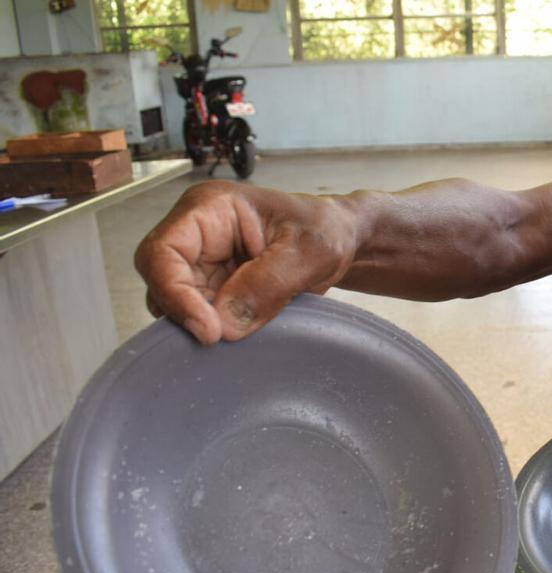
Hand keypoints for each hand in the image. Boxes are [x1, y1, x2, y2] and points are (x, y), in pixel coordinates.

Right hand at [135, 180, 358, 344]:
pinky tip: (240, 333)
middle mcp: (196, 233)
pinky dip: (214, 328)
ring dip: (199, 323)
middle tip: (222, 337)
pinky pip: (198, 314)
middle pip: (162, 280)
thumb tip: (224, 323)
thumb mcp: (309, 253)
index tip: (209, 330)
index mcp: (210, 208)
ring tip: (238, 332)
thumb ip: (268, 284)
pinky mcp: (214, 286)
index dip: (174, 293)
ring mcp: (202, 261)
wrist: (341, 240)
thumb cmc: (326, 230)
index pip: (162, 252)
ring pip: (175, 302)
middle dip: (187, 312)